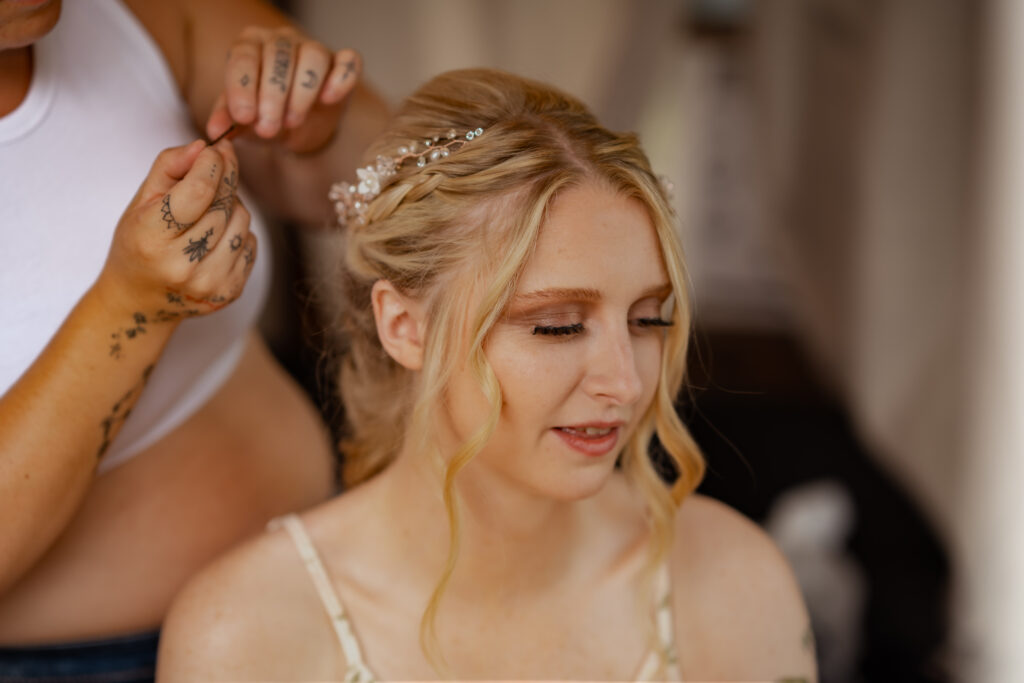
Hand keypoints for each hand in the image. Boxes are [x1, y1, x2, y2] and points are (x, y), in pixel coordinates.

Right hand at [97, 139, 256, 323]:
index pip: (199, 191)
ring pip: (242, 221)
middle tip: (217, 168)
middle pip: (223, 204)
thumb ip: (170, 166)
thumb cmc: (139, 242)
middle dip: (224, 179)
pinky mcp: (229, 292)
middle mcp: (182, 266)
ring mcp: (209, 284)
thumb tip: (204, 146)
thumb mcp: (141, 200)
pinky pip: (250, 243)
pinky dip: (238, 231)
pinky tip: (216, 235)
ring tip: (209, 209)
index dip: (213, 164)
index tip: (216, 149)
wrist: (139, 300)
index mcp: (152, 239)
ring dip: (232, 205)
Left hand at [206, 26, 361, 153]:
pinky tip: (329, 99)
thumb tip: (215, 130)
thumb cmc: (265, 116)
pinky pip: (348, 62)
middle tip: (268, 128)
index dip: (243, 86)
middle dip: (272, 96)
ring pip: (313, 56)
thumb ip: (229, 120)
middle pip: (279, 56)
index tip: (244, 117)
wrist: (298, 129)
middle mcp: (281, 40)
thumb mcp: (243, 121)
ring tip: (292, 121)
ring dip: (302, 92)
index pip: (244, 56)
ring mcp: (314, 48)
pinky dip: (341, 78)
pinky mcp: (342, 65)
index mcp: (250, 45)